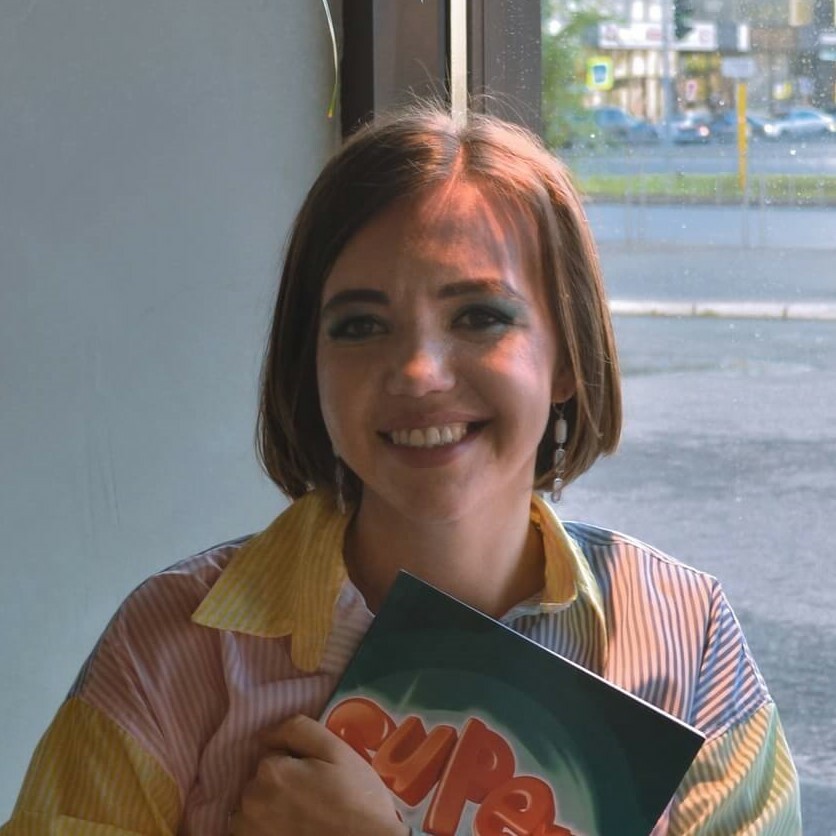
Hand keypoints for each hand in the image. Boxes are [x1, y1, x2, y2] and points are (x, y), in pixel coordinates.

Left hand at [229, 713, 408, 835]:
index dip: (298, 762)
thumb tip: (265, 734)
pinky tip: (294, 831)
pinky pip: (253, 831)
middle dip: (283, 784)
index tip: (319, 776)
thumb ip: (298, 729)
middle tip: (315, 797)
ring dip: (272, 808)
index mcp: (271, 771)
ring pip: (255, 807)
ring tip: (305, 818)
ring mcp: (250, 832)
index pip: (274, 753)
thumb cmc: (357, 801)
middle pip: (262, 781)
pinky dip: (268, 829)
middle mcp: (251, 802)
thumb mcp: (337, 751)